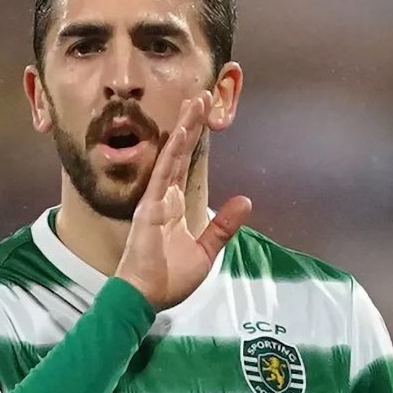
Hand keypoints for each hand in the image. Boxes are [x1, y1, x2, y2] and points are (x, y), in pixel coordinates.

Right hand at [115, 91, 251, 309]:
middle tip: (202, 95)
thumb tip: (246, 201)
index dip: (194, 140)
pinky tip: (181, 130)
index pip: (185, 164)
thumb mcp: (205, 250)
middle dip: (190, 124)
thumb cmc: (170, 278)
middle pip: (179, 152)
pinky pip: (162, 173)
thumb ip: (223, 226)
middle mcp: (163, 196)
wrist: (146, 297)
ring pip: (171, 155)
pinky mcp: (150, 207)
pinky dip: (172, 150)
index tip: (203, 115)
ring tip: (195, 101)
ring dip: (184, 128)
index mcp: (173, 205)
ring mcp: (155, 199)